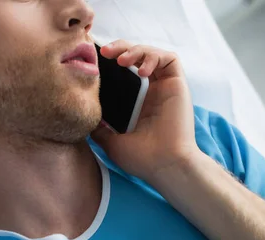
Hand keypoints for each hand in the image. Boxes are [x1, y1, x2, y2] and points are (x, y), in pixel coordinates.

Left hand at [90, 40, 198, 183]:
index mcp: (141, 104)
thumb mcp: (112, 143)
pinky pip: (170, 58)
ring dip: (135, 50)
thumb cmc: (143, 159)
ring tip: (121, 60)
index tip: (96, 61)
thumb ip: (101, 130)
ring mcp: (167, 89)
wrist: (165, 165)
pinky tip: (142, 71)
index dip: (113, 62)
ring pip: (153, 54)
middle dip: (121, 48)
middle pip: (138, 58)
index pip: (127, 73)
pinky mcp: (178, 86)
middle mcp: (154, 94)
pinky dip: (154, 56)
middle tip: (104, 52)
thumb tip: (87, 120)